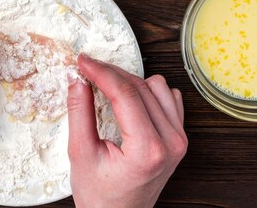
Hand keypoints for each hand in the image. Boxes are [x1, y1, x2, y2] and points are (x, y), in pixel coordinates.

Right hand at [67, 54, 187, 207]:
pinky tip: (130, 100)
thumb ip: (79, 113)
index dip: (101, 72)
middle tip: (87, 71)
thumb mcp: (80, 154)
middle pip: (140, 86)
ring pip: (158, 87)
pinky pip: (170, 98)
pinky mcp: (179, 137)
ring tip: (107, 89)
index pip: (125, 94)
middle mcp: (171, 142)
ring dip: (130, 82)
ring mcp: (179, 139)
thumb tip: (77, 79)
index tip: (83, 62)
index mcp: (148, 149)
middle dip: (111, 74)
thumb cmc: (100, 197)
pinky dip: (149, 93)